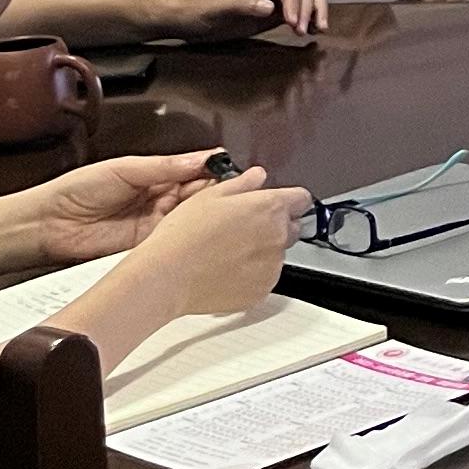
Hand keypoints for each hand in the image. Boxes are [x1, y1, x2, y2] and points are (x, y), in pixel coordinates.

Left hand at [22, 148, 235, 264]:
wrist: (48, 224)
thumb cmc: (76, 190)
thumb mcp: (124, 169)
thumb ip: (164, 167)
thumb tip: (201, 158)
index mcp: (155, 175)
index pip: (193, 170)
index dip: (212, 170)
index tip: (230, 169)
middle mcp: (158, 199)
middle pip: (197, 195)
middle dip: (214, 192)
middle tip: (230, 191)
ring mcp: (153, 223)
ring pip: (189, 217)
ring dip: (203, 213)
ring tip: (218, 209)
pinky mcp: (145, 246)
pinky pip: (172, 239)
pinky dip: (186, 234)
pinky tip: (197, 229)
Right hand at [97, 169, 308, 326]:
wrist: (167, 277)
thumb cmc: (183, 236)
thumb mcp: (210, 195)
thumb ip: (243, 183)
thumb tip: (257, 176)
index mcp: (269, 208)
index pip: (301, 198)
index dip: (288, 199)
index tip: (277, 203)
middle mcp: (277, 237)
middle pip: (290, 227)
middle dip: (273, 225)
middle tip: (241, 229)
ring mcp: (271, 268)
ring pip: (276, 255)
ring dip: (261, 252)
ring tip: (226, 253)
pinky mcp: (261, 292)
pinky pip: (264, 279)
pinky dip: (251, 276)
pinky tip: (225, 271)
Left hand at [158, 0, 320, 46]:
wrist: (189, 19)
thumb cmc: (201, 9)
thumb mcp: (219, 7)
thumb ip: (244, 4)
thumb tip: (271, 7)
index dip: (295, 3)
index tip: (293, 23)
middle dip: (307, 9)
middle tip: (301, 31)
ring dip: (314, 12)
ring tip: (316, 30)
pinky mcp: (275, 12)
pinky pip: (300, 12)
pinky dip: (311, 18)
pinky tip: (315, 29)